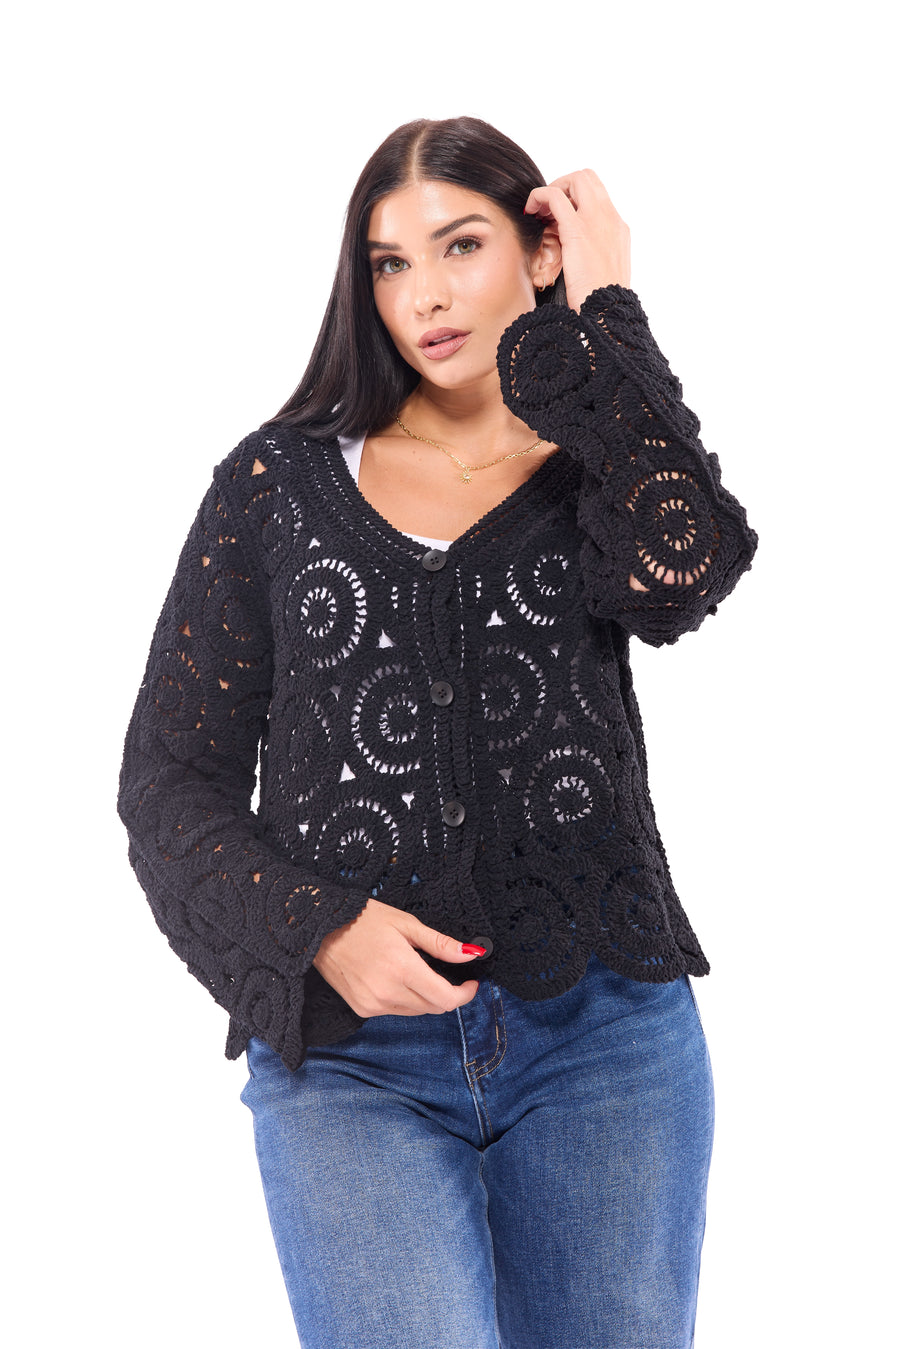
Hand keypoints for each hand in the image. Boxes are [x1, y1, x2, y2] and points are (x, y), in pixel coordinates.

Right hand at [312, 897, 481, 1017]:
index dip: (465, 994)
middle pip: (434, 1007)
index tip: (471, 983)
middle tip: (446, 973)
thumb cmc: (364, 920)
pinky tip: (396, 978)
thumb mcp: (407, 924)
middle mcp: (388, 993)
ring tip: (417, 971)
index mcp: (403, 969)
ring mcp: (373, 1004)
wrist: (320, 928)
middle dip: (447, 993)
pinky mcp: (362, 1009)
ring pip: (416, 1011)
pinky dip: (405, 999)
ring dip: (425, 997)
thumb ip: (441, 944)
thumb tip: (471, 955)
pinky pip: (396, 1011)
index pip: (446, 999)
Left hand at [525, 169, 630, 310]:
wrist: (609, 313)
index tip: (559, 214)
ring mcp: (597, 221)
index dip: (575, 197)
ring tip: (538, 210)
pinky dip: (539, 196)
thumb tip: (578, 256)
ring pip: (575, 180)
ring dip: (553, 188)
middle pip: (588, 178)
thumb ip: (594, 255)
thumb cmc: (602, 302)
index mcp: (618, 229)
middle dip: (564, 185)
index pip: (597, 195)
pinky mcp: (578, 230)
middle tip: (547, 207)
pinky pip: (555, 197)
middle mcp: (611, 219)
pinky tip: (530, 211)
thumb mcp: (603, 272)